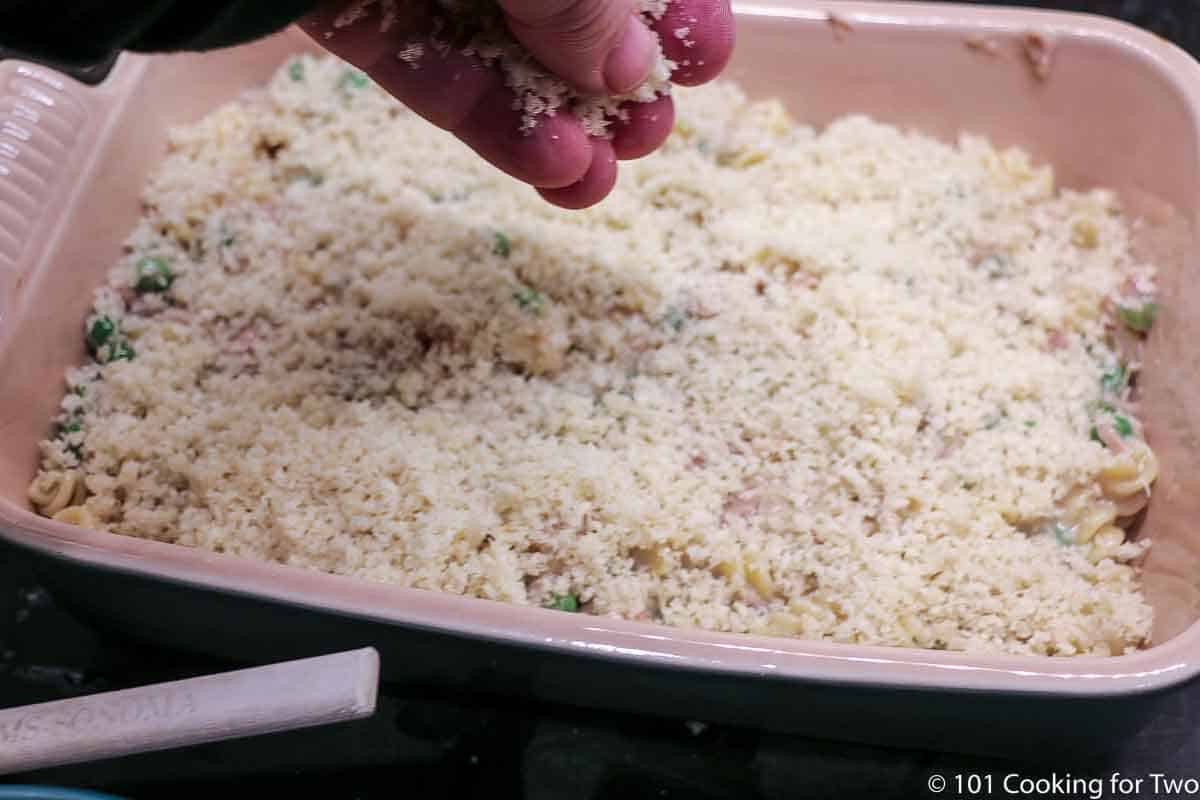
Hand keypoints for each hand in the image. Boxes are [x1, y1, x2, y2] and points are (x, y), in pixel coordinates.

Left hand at [299, 0, 733, 208]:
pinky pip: (423, 63)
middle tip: (647, 136)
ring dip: (553, 118)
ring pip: (497, 45)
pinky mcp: (346, 0)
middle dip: (612, 76)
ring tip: (596, 183)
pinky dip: (482, 117)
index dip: (670, 8)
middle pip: (565, 3)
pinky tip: (543, 166)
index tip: (700, 64)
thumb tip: (629, 70)